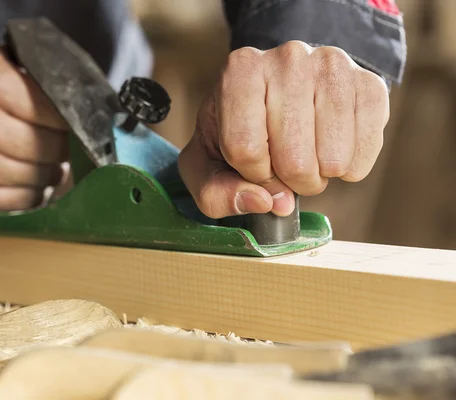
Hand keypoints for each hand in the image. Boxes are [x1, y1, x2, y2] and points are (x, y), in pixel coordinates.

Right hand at [0, 47, 68, 210]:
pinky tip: (21, 177)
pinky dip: (31, 193)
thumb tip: (99, 115)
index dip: (72, 121)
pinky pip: (25, 201)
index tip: (69, 122)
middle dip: (60, 149)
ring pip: (41, 179)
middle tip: (51, 142)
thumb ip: (51, 83)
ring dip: (48, 173)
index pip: (59, 114)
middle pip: (51, 150)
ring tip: (37, 159)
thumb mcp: (15, 71)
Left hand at [178, 41, 388, 218]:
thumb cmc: (238, 131)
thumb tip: (265, 202)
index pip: (245, 149)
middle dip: (288, 180)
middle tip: (285, 163)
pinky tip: (335, 150)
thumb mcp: (206, 164)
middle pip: (293, 159)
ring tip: (308, 154)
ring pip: (331, 159)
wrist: (280, 93)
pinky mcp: (371, 84)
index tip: (253, 164)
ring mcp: (333, 67)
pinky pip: (365, 152)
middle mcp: (288, 59)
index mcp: (239, 72)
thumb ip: (216, 192)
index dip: (252, 174)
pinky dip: (350, 168)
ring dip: (320, 174)